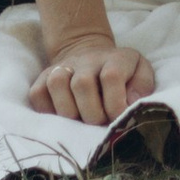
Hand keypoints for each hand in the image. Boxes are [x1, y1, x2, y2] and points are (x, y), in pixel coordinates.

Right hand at [27, 31, 156, 124]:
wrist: (91, 57)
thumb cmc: (122, 74)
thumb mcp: (140, 74)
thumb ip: (142, 86)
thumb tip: (131, 102)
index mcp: (115, 59)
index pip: (111, 77)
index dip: (115, 103)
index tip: (117, 118)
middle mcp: (87, 60)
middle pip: (82, 83)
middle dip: (91, 112)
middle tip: (97, 122)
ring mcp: (63, 67)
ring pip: (57, 84)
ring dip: (68, 111)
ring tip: (78, 119)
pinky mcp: (44, 77)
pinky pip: (37, 94)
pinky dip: (47, 109)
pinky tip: (61, 115)